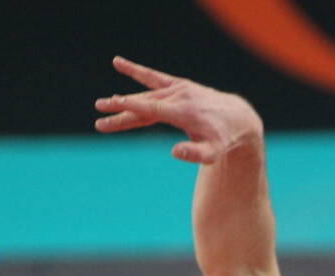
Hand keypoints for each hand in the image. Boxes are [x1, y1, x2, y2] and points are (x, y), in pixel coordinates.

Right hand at [94, 56, 262, 163]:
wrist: (236, 118)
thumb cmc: (222, 140)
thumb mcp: (212, 153)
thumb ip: (195, 154)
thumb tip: (174, 153)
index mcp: (184, 113)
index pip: (154, 109)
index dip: (133, 106)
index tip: (115, 104)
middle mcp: (179, 97)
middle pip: (144, 104)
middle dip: (121, 110)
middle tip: (99, 115)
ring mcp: (178, 89)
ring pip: (145, 94)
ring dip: (123, 100)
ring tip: (102, 103)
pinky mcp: (178, 85)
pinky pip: (154, 78)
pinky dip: (136, 72)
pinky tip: (118, 63)